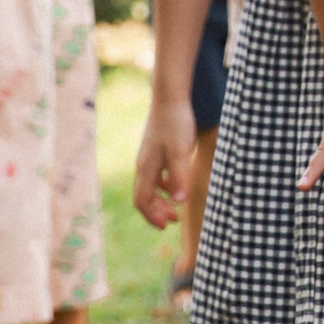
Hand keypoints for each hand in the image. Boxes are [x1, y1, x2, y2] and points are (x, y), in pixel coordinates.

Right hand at [133, 94, 198, 228]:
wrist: (170, 98)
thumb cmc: (175, 124)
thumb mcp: (180, 152)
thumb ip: (179, 176)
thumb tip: (179, 202)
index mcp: (146, 168)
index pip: (142, 200)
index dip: (152, 216)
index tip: (167, 225)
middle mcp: (144, 165)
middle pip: (144, 197)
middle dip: (156, 211)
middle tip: (174, 220)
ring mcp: (149, 158)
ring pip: (150, 187)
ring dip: (161, 201)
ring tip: (176, 208)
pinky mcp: (156, 151)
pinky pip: (156, 176)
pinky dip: (165, 186)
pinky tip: (177, 185)